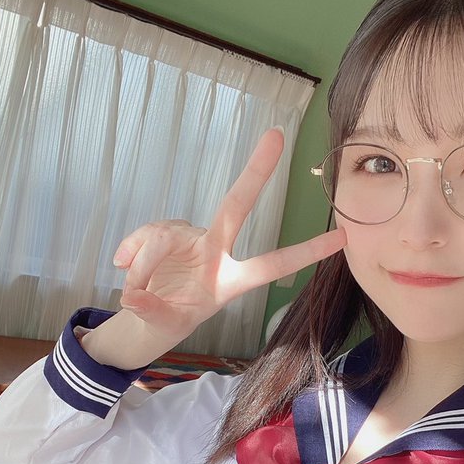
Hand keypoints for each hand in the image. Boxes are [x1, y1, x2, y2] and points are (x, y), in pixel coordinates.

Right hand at [112, 128, 345, 347]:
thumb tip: (133, 298)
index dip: (306, 252)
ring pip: (163, 236)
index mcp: (230, 280)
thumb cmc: (169, 321)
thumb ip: (151, 312)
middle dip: (256, 171)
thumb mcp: (164, 326)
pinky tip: (121, 265)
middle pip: (236, 205)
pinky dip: (130, 254)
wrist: (146, 316)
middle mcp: (215, 250)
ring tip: (132, 290)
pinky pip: (144, 235)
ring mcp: (189, 237)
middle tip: (277, 136)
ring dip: (142, 265)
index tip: (342, 237)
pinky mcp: (163, 231)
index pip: (272, 265)